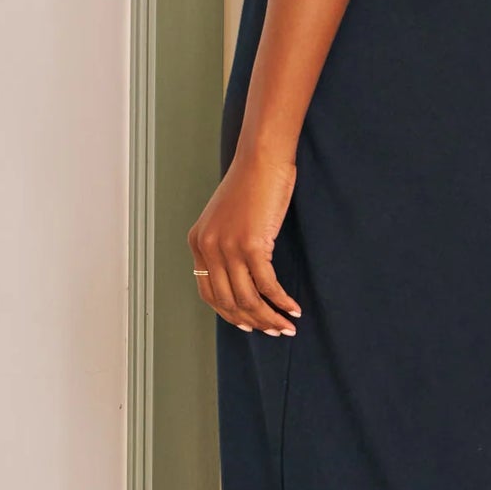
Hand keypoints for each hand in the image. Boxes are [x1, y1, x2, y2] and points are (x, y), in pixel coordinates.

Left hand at [188, 145, 301, 335]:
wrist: (262, 159)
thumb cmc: (251, 184)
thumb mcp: (227, 217)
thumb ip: (226, 244)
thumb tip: (242, 278)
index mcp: (197, 242)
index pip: (209, 293)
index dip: (229, 314)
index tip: (248, 324)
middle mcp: (207, 248)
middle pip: (229, 301)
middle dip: (253, 321)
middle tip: (273, 330)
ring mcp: (228, 248)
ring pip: (248, 298)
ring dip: (269, 317)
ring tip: (286, 326)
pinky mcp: (251, 245)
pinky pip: (267, 284)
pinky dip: (281, 301)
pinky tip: (293, 308)